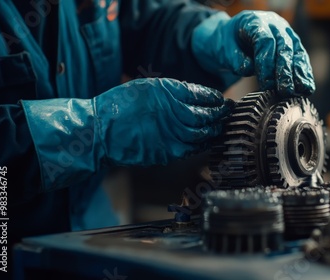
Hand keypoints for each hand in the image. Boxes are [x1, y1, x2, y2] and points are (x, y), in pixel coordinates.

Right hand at [22, 78, 233, 188]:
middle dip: (221, 114)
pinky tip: (208, 138)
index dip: (215, 99)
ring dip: (215, 129)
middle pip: (207, 116)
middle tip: (228, 112)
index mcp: (168, 94)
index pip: (202, 96)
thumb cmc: (121, 105)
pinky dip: (204, 143)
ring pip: (203, 134)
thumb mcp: (148, 87)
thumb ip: (175, 90)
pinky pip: (193, 148)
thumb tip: (199, 97)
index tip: (222, 100)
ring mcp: (172, 136)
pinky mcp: (168, 153)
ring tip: (221, 125)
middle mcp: (173, 115)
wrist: (100, 131)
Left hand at [192, 11, 314, 96]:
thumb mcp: (224, 48)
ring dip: (299, 73)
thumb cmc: (228, 42)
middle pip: (284, 47)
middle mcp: (274, 24)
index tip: (267, 83)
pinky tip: (307, 87)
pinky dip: (304, 73)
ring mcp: (286, 33)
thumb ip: (234, 58)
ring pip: (296, 52)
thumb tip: (248, 69)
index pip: (265, 41)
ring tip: (300, 91)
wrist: (233, 37)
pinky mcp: (293, 45)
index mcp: (255, 21)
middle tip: (284, 91)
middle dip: (285, 71)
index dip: (267, 63)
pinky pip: (300, 58)